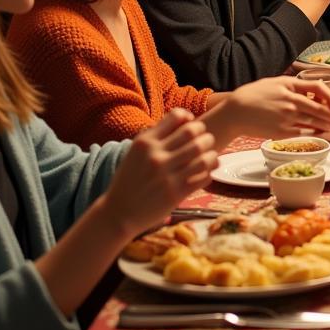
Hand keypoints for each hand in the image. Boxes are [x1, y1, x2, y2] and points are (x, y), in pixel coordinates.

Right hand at [103, 109, 216, 236]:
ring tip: (209, 157)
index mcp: (145, 143)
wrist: (118, 214)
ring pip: (204, 155)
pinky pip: (203, 177)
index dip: (190, 119)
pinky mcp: (175, 194)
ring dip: (211, 154)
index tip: (192, 126)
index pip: (176, 116)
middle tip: (206, 141)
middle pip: (194, 133)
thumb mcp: (136, 152)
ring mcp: (167, 175)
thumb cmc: (130, 180)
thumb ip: (156, 135)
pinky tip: (205, 173)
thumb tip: (186, 117)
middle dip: (205, 134)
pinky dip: (208, 173)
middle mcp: (156, 156)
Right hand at [220, 76, 329, 137]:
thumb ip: (293, 86)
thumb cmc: (253, 95)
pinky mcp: (282, 132)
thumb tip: (310, 92)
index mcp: (289, 86)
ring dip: (327, 126)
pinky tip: (319, 133)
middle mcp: (290, 102)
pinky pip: (302, 132)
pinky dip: (313, 132)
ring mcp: (287, 118)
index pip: (317, 88)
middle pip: (319, 109)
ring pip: (313, 122)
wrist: (235, 112)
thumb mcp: (274, 82)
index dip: (329, 95)